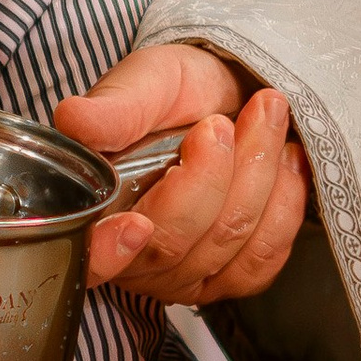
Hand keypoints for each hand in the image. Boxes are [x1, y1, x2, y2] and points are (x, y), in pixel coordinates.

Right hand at [57, 42, 307, 300]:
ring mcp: (185, 274)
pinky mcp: (233, 276)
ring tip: (264, 119)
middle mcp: (135, 259)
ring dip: (257, 173)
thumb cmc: (178, 93)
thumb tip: (74, 119)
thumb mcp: (144, 84)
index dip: (110, 252)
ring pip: (228, 241)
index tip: (135, 224)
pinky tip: (286, 160)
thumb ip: (114, 108)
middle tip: (222, 122)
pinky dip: (284, 202)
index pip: (91, 260)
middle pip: (173, 243)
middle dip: (212, 174)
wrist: (229, 94)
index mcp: (93, 215)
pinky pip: (264, 256)